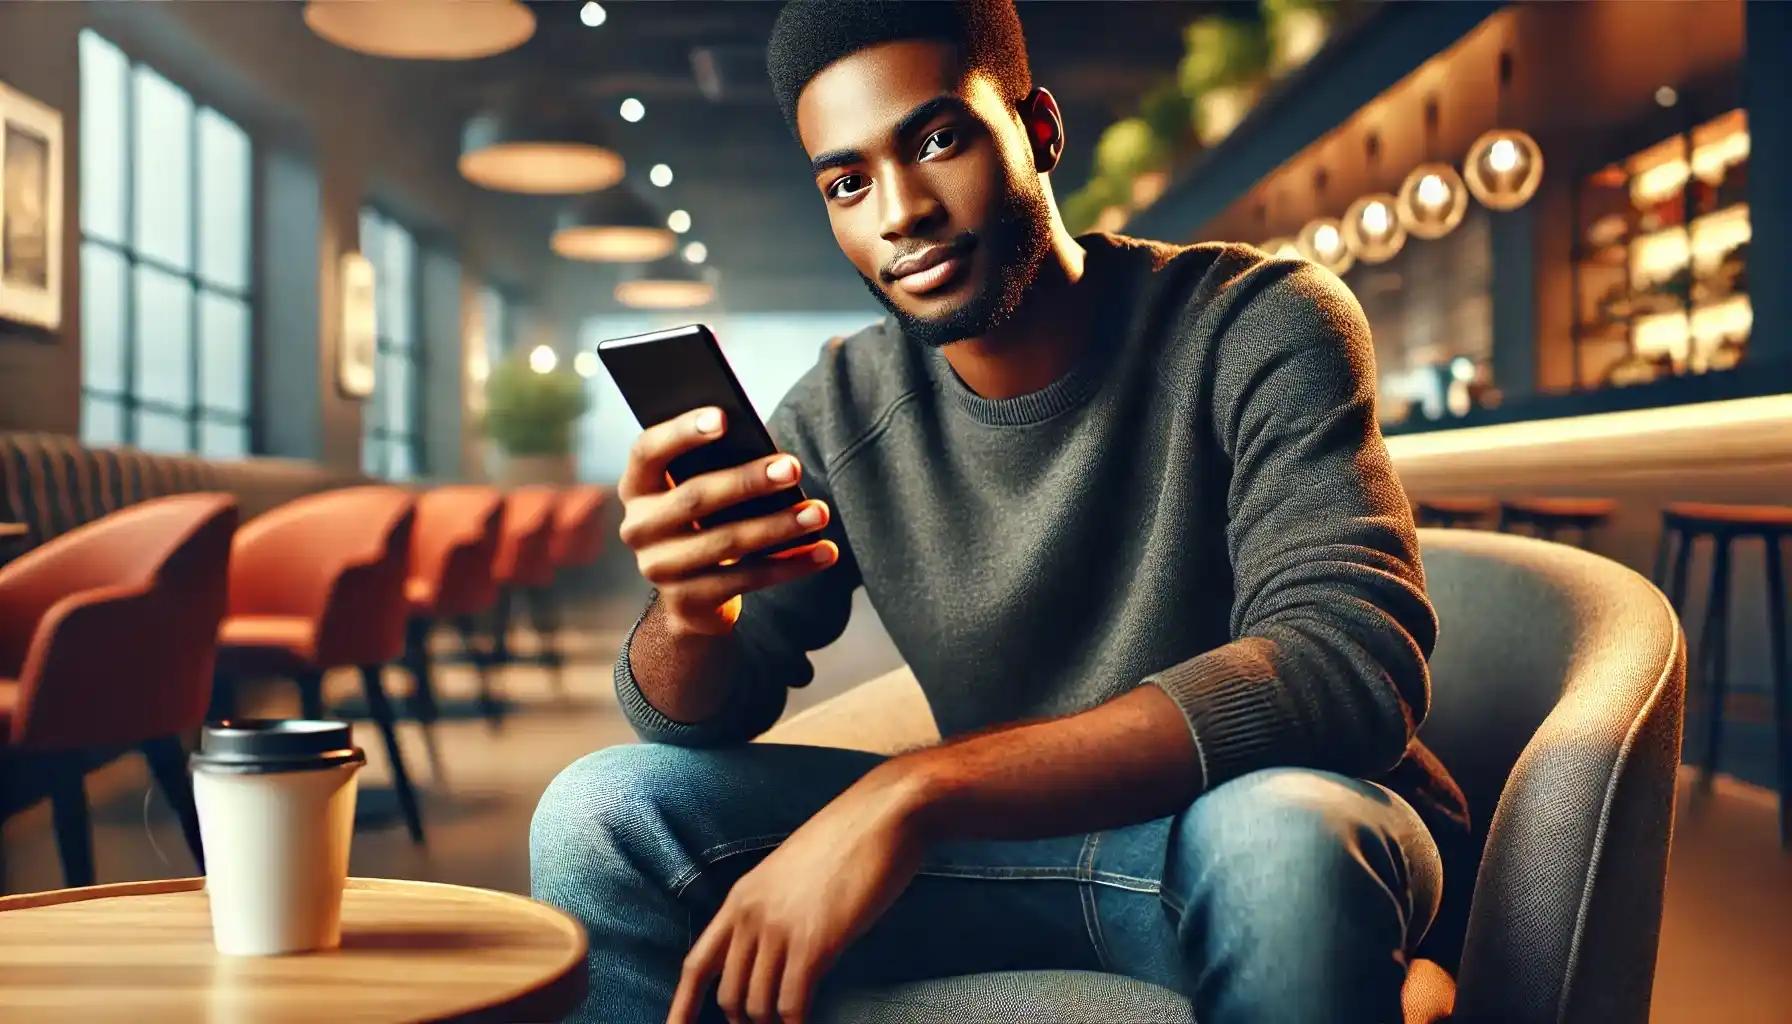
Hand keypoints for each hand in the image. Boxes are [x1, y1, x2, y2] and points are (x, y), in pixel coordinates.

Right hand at [616, 406, 837, 636]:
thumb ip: (715, 467)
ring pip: (726, 542)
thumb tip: (771, 453)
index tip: (724, 416)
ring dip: (779, 526)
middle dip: (748, 481)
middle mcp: (638, 527)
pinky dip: (792, 565)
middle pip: (694, 498)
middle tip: (793, 467)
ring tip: (819, 512)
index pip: (648, 451)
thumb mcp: (699, 490)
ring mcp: (659, 568)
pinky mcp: (687, 601)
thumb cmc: (705, 520)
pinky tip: (824, 551)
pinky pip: (747, 580)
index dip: (682, 432)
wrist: (691, 597)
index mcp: (637, 487)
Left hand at [668, 767, 930, 1023]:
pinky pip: (792, 1005)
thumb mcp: (791, 873)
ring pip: (757, 1005)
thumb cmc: (848, 841)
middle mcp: (751, 916)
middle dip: (744, 1021)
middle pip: (728, 994)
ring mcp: (780, 930)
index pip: (697, 964)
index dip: (682, 1006)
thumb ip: (774, 909)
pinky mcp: (814, 944)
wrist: (882, 815)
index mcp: (741, 897)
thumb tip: (775, 950)